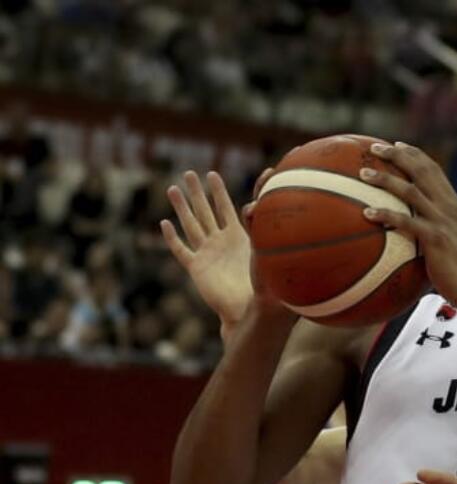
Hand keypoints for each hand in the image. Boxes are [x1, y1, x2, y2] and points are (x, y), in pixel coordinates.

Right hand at [161, 171, 255, 331]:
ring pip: (190, 226)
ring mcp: (207, 255)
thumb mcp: (262, 252)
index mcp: (237, 238)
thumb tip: (255, 204)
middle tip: (188, 173)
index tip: (211, 174)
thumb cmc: (263, 286)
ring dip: (181, 208)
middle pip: (204, 212)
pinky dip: (172, 237)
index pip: (226, 208)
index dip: (218, 192)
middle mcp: (220, 243)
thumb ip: (259, 229)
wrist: (249, 309)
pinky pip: (181, 250)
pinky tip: (165, 223)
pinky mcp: (196, 269)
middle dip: (196, 192)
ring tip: (173, 188)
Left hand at [359, 143, 456, 304]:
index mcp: (454, 203)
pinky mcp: (435, 238)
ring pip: (411, 191)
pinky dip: (385, 214)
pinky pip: (406, 221)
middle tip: (373, 148)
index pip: (434, 169)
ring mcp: (443, 221)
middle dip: (397, 155)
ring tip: (363, 173)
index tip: (395, 144)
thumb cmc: (456, 266)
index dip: (414, 154)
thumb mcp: (450, 236)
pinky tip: (367, 213)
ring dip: (385, 179)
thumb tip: (409, 219)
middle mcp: (450, 206)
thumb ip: (434, 222)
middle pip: (422, 170)